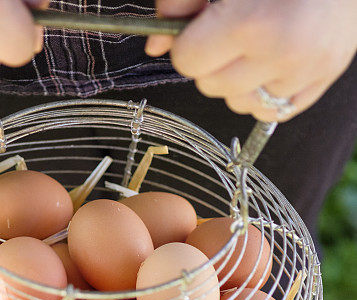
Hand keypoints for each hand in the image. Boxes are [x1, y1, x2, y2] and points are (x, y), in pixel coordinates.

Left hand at [147, 0, 356, 120]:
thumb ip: (181, 0)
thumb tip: (153, 45)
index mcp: (253, 22)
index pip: (188, 62)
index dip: (187, 43)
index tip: (199, 28)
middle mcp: (282, 54)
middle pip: (210, 86)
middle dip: (211, 61)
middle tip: (231, 31)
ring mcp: (306, 72)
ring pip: (239, 103)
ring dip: (238, 80)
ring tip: (258, 42)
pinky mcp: (323, 80)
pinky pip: (273, 111)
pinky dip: (265, 91)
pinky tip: (274, 60)